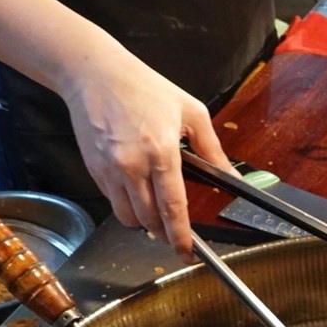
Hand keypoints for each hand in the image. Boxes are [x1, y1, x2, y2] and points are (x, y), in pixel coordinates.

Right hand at [59, 43, 230, 252]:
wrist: (95, 74)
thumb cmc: (145, 88)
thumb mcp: (191, 112)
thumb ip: (213, 149)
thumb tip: (232, 177)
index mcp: (161, 151)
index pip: (173, 206)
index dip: (181, 235)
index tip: (187, 252)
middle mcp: (132, 165)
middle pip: (149, 219)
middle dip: (164, 233)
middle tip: (176, 236)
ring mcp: (109, 170)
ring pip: (128, 217)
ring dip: (145, 223)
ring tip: (157, 216)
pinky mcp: (94, 170)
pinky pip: (113, 202)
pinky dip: (127, 206)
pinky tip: (138, 194)